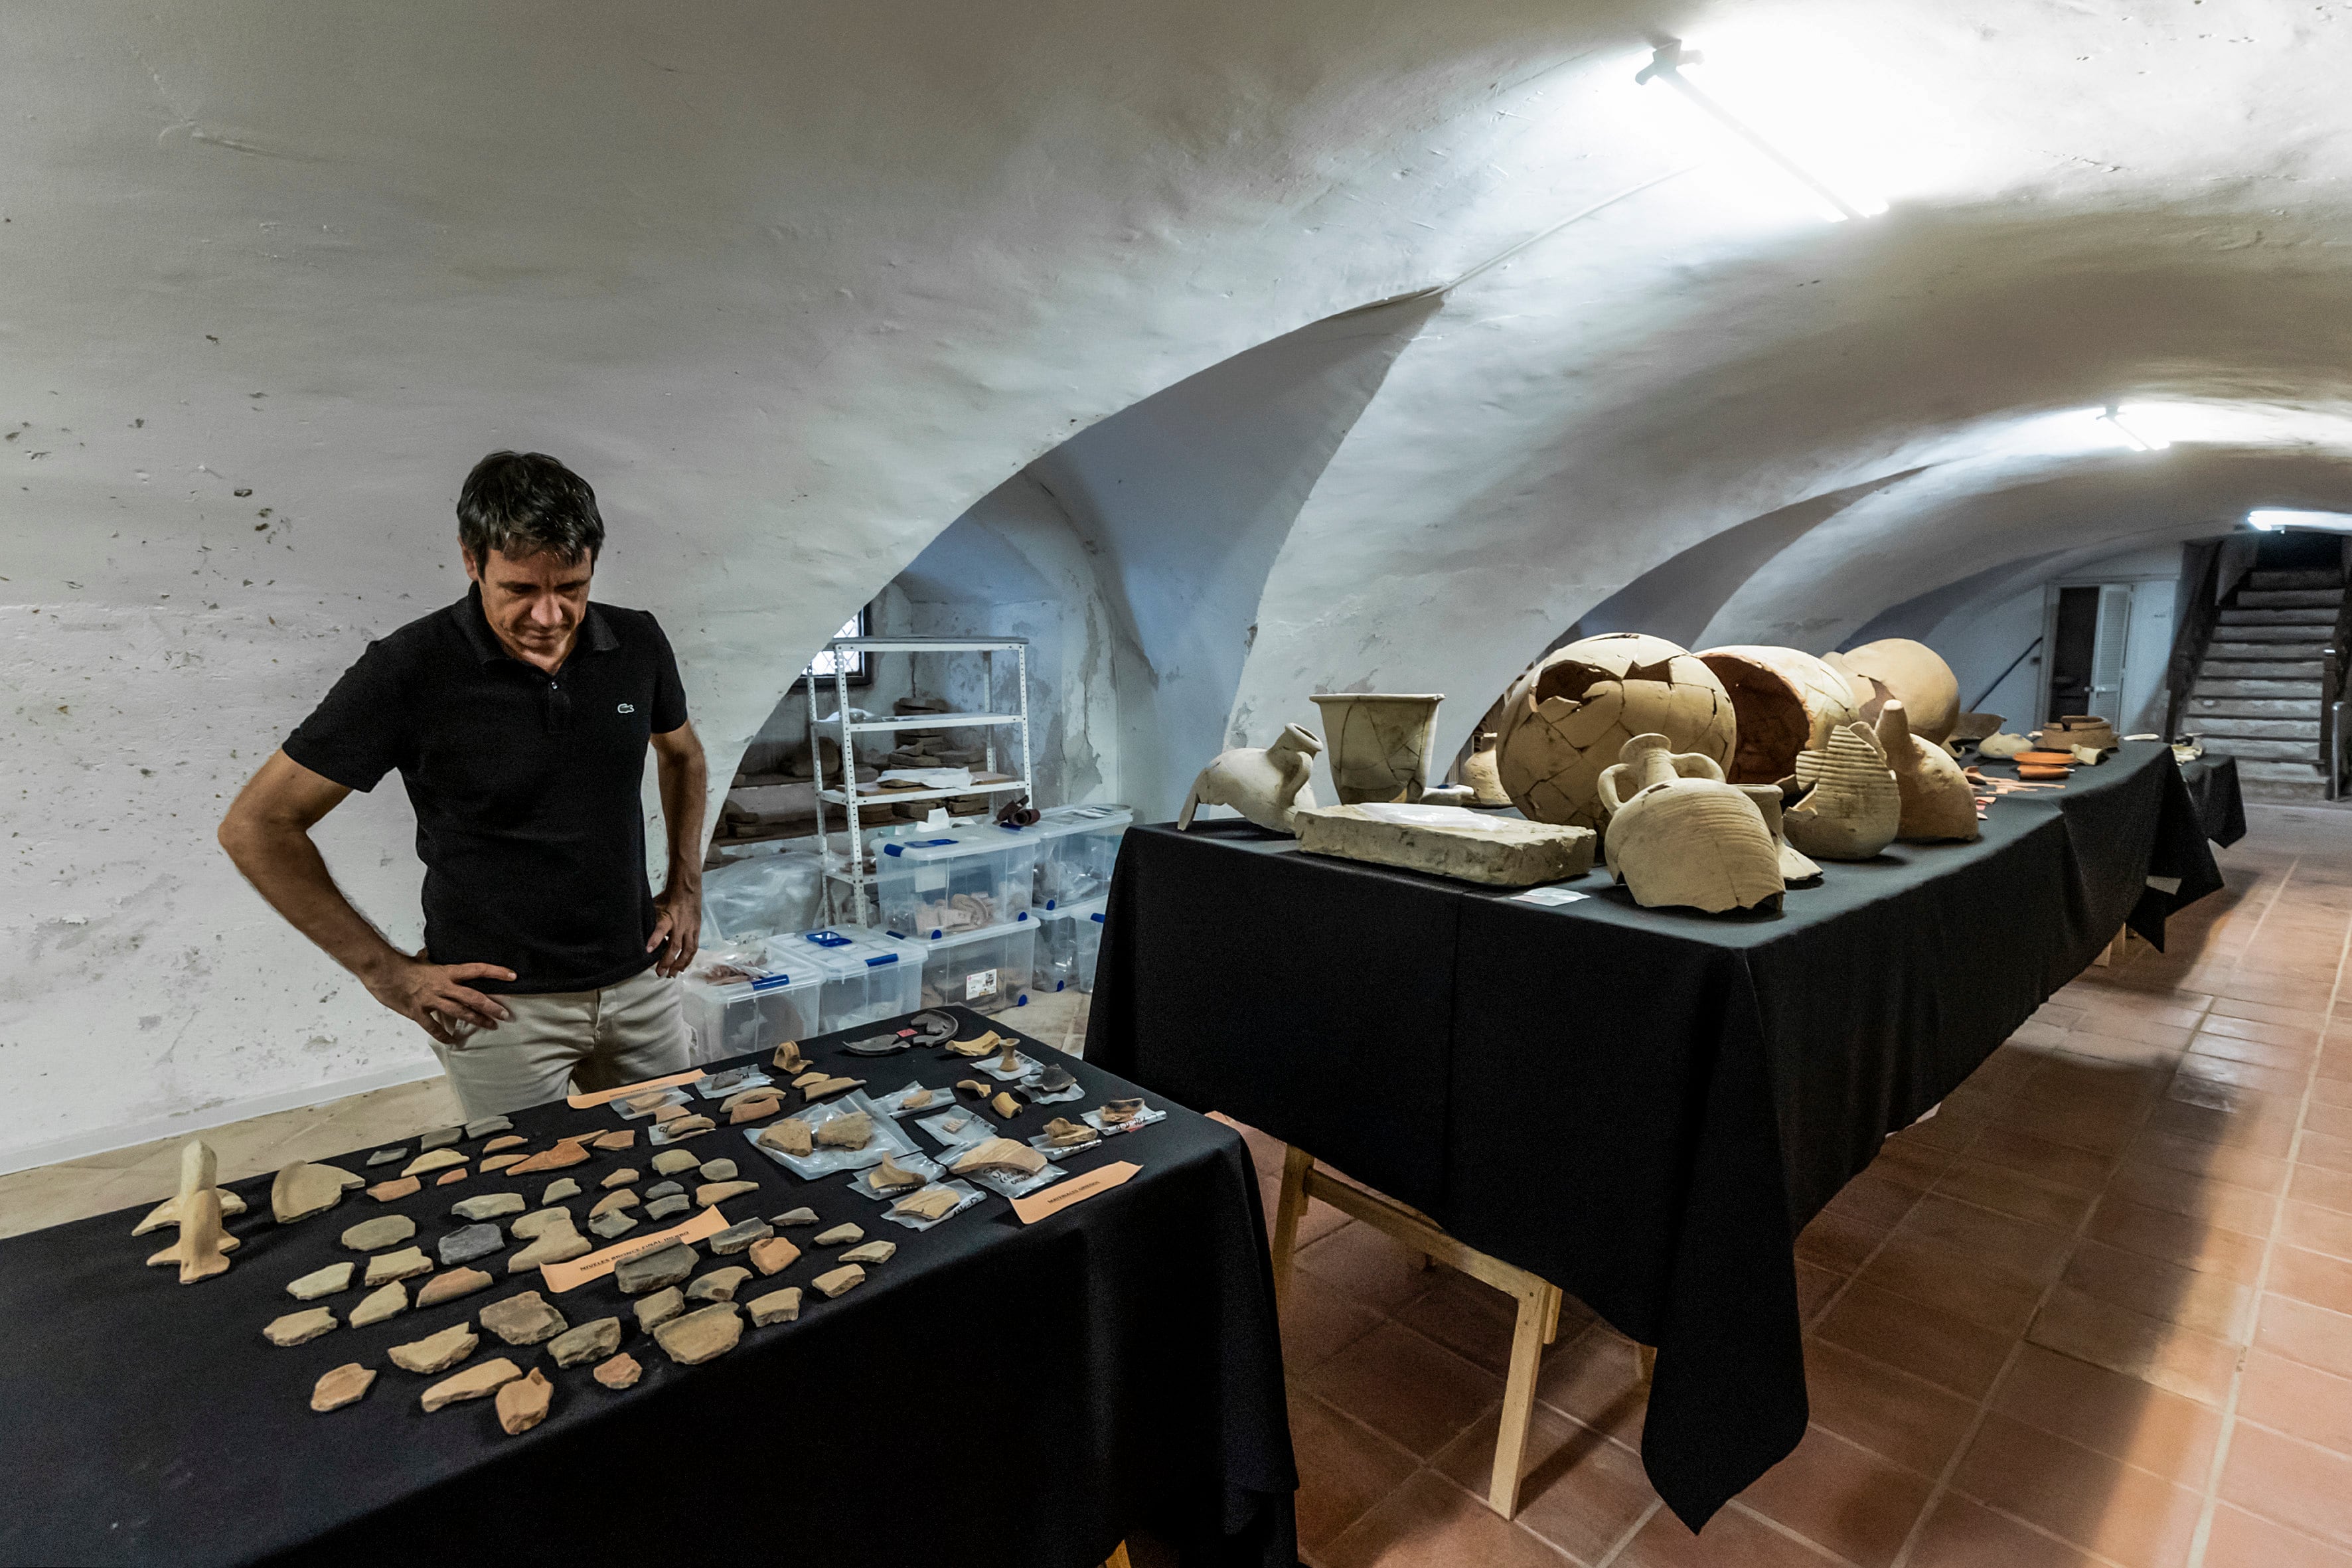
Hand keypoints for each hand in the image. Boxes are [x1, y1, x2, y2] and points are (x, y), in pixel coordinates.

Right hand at [364, 950, 516, 1043]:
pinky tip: (453, 1041)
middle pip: (473, 997)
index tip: (512, 975)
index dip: (496, 972)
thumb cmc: (401, 965)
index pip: (477, 969)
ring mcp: (431, 1000)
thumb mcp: (421, 961)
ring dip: (476, 1020)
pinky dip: (444, 1035)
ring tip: (491, 1026)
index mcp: (446, 972)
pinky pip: (434, 1027)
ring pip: (459, 1012)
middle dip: (491, 1007)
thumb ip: (430, 962)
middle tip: (505, 1014)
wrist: (381, 972)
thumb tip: (427, 954)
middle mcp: (442, 986)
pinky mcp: (418, 1012)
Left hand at [648, 885, 700, 977]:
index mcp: (667, 918)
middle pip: (675, 946)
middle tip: (660, 973)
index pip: (660, 929)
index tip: (648, 950)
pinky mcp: (696, 930)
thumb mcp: (655, 907)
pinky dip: (689, 958)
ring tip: (673, 974)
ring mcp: (690, 929)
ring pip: (687, 950)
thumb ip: (650, 921)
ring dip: (680, 964)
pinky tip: (683, 966)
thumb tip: (638, 933)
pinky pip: (694, 947)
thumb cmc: (668, 899)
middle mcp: (680, 925)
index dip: (655, 940)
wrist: (687, 890)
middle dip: (667, 961)